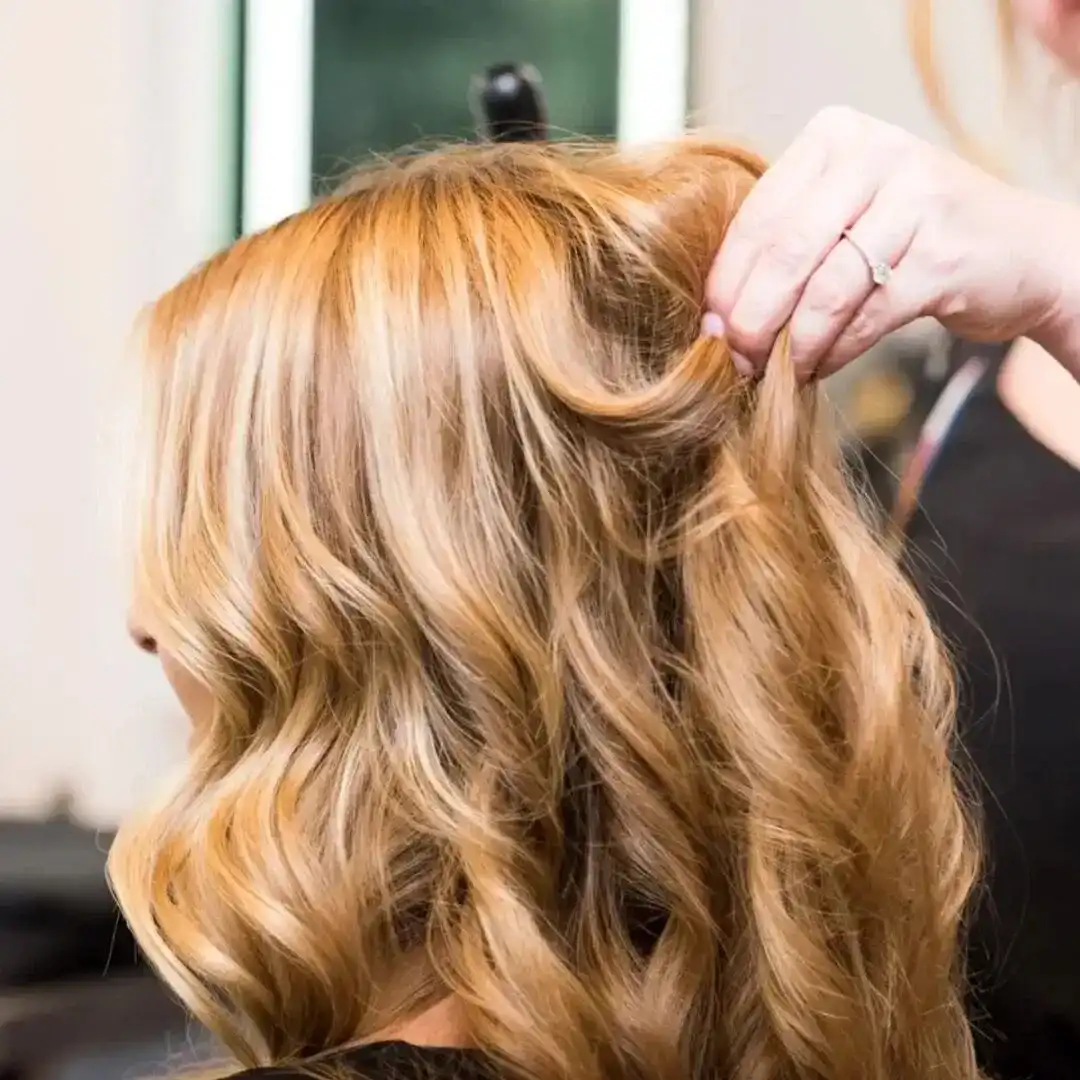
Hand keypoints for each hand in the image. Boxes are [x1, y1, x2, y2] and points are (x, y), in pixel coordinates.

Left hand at [704, 106, 1079, 379]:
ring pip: (824, 289)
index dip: (725, 284)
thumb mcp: (843, 217)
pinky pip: (866, 316)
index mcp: (835, 136)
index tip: (708, 331)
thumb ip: (784, 249)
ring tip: (777, 372)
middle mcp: (875, 153)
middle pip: (784, 253)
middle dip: (750, 320)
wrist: (1020, 253)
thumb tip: (714, 321)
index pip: (756, 218)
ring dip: (792, 344)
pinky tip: (817, 368)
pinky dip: (833, 351)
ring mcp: (916, 199)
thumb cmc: (910, 239)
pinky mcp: (942, 254)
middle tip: (734, 363)